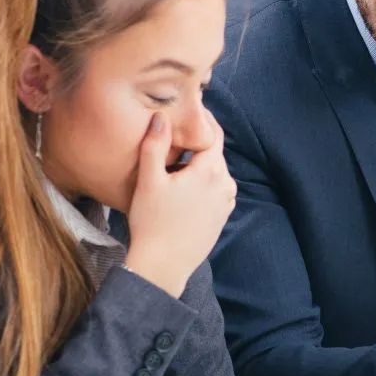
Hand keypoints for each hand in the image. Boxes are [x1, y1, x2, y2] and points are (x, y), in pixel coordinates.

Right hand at [126, 110, 236, 298]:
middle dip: (195, 144)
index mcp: (211, 171)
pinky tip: (180, 190)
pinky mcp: (222, 215)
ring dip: (197, 165)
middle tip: (172, 138)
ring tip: (172, 166)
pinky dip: (201, 183)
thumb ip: (155, 145)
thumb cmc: (152, 222)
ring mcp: (227, 202)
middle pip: (213, 152)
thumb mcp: (149, 180)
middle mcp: (226, 184)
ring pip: (213, 171)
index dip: (202, 119)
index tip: (189, 109)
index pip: (213, 133)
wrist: (163, 266)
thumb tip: (161, 116)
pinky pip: (214, 189)